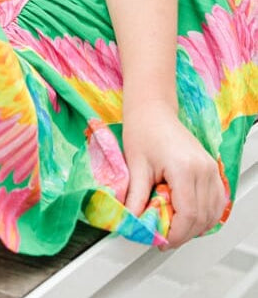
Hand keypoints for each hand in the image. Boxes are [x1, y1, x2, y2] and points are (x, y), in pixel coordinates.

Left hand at [122, 102, 228, 248]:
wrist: (153, 108)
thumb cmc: (143, 129)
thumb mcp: (135, 165)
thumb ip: (136, 197)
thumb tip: (133, 222)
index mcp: (184, 168)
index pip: (189, 214)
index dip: (176, 234)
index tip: (161, 241)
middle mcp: (203, 169)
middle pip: (202, 217)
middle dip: (183, 234)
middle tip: (164, 238)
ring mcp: (210, 168)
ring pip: (212, 213)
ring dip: (195, 227)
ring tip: (174, 228)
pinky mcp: (211, 169)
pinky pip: (216, 201)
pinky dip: (205, 215)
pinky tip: (188, 217)